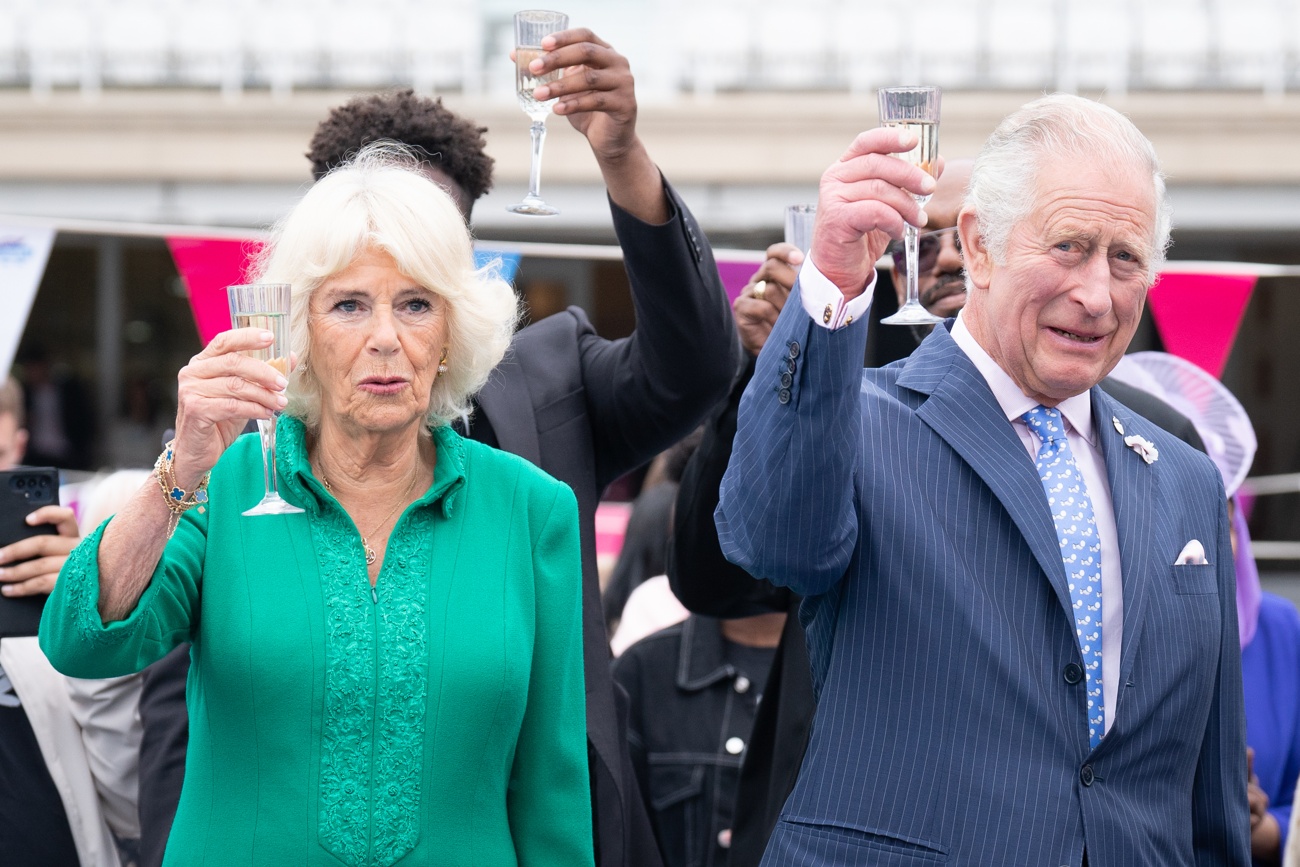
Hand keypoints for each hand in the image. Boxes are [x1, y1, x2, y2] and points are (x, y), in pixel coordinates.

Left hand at [0, 505, 78, 596]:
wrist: (89, 592)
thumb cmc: (70, 572)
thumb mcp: (63, 555)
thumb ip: (47, 547)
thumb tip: (12, 549)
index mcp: (74, 537)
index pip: (65, 517)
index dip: (47, 515)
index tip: (27, 520)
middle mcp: (78, 549)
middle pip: (43, 543)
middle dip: (16, 550)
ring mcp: (76, 567)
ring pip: (40, 566)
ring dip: (15, 572)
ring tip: (0, 575)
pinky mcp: (71, 585)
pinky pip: (42, 583)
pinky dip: (21, 588)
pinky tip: (8, 590)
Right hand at [171, 328, 289, 488]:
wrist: (197, 452)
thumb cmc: (220, 419)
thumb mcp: (243, 394)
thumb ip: (261, 375)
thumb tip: (290, 357)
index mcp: (203, 362)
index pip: (225, 341)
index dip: (247, 337)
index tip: (271, 337)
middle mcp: (193, 372)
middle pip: (234, 363)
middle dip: (264, 372)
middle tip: (283, 383)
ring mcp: (191, 390)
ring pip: (236, 386)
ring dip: (264, 394)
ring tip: (280, 403)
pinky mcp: (196, 409)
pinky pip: (232, 406)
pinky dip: (254, 409)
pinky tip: (267, 413)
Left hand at [527, 29, 637, 163]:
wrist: (608, 139)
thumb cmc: (586, 108)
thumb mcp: (565, 86)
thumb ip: (547, 70)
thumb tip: (514, 56)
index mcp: (604, 52)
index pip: (584, 35)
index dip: (563, 37)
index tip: (542, 44)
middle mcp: (618, 63)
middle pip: (586, 52)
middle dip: (556, 59)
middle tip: (534, 69)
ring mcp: (624, 83)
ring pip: (588, 79)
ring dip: (560, 86)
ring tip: (538, 95)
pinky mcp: (625, 104)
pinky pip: (596, 101)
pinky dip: (573, 105)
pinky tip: (556, 109)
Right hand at [734, 244, 801, 355]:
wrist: (772, 350)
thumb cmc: (790, 325)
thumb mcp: (800, 305)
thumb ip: (805, 290)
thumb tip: (823, 283)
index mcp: (774, 275)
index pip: (775, 254)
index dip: (785, 252)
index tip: (800, 259)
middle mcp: (760, 280)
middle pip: (771, 266)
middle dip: (790, 280)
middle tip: (802, 296)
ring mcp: (748, 292)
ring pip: (770, 289)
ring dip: (785, 307)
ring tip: (792, 321)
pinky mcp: (741, 307)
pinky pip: (761, 306)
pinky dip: (773, 317)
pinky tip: (778, 328)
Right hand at [813, 128, 937, 296]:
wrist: (839, 269)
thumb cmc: (861, 234)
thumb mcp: (888, 204)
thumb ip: (907, 182)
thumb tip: (938, 162)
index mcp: (846, 167)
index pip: (867, 142)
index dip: (890, 137)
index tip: (914, 140)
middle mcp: (835, 178)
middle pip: (878, 163)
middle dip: (910, 175)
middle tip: (930, 188)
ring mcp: (833, 197)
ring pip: (879, 189)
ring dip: (906, 205)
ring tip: (918, 220)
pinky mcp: (837, 218)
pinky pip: (875, 211)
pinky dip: (893, 221)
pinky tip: (897, 232)